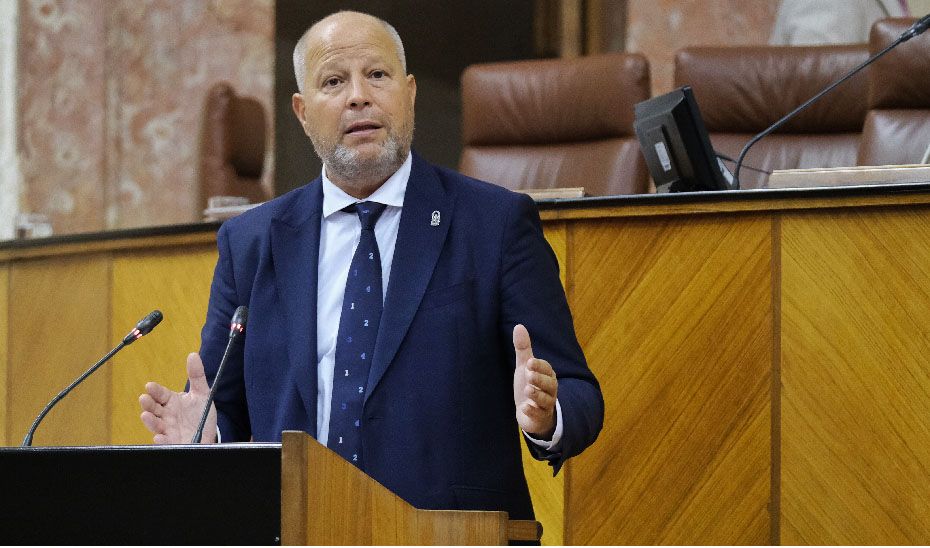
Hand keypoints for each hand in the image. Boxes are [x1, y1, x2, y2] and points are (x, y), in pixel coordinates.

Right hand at [139, 352, 216, 443]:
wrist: (208, 434)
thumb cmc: (200, 414)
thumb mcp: (202, 393)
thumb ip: (197, 376)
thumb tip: (193, 355)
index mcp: (172, 401)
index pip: (161, 394)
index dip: (155, 390)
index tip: (150, 386)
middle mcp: (167, 415)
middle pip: (154, 408)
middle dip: (148, 404)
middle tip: (143, 398)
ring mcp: (168, 429)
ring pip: (155, 425)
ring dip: (150, 421)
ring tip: (145, 415)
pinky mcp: (172, 443)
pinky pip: (164, 442)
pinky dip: (160, 440)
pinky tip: (159, 436)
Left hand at [512, 324, 557, 438]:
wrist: (529, 412)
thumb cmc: (529, 385)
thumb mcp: (524, 367)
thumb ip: (523, 349)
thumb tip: (519, 326)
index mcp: (547, 376)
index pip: (547, 369)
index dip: (539, 366)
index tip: (529, 362)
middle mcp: (549, 390)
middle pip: (550, 384)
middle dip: (540, 379)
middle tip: (529, 375)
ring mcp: (545, 405)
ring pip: (546, 400)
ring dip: (537, 395)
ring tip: (527, 390)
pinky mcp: (540, 418)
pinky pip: (539, 415)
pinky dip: (532, 412)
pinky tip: (524, 408)